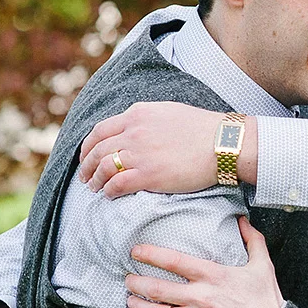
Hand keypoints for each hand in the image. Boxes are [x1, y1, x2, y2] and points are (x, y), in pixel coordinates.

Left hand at [78, 102, 244, 197]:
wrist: (222, 143)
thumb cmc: (203, 129)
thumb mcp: (169, 112)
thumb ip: (147, 119)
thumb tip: (136, 127)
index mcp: (137, 114)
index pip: (101, 130)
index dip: (89, 145)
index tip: (87, 155)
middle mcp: (133, 132)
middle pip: (98, 149)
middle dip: (87, 165)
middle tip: (85, 176)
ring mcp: (140, 154)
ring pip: (104, 167)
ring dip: (95, 180)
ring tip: (94, 188)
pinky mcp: (148, 175)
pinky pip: (117, 184)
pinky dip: (109, 191)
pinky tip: (109, 195)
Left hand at [124, 219, 284, 307]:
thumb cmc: (266, 302)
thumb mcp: (263, 266)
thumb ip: (252, 240)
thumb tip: (242, 220)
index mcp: (214, 276)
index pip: (174, 261)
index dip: (150, 254)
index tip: (136, 251)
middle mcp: (201, 297)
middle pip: (157, 288)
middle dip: (136, 282)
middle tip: (129, 279)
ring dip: (138, 306)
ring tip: (131, 301)